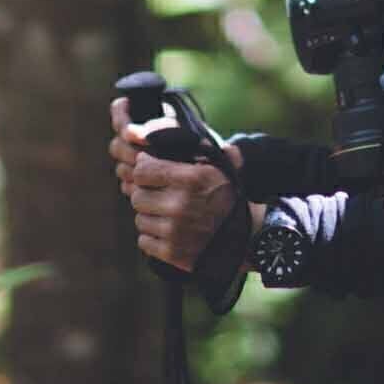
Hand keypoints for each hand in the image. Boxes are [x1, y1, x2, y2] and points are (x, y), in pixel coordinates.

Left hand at [107, 96, 238, 272]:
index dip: (144, 170)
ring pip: (140, 219)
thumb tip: (161, 131)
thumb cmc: (228, 199)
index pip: (143, 170)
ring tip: (169, 216)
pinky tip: (170, 233)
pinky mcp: (172, 253)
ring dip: (150, 217)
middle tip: (162, 197)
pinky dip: (153, 238)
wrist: (246, 240)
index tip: (151, 172)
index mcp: (191, 179)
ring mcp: (175, 231)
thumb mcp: (220, 168)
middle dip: (147, 195)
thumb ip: (199, 148)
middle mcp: (180, 204)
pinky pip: (144, 241)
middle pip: (138, 196)